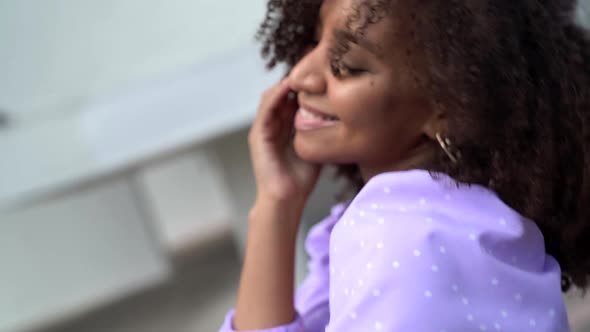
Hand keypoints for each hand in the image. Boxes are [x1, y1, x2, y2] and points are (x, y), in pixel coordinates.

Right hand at [248, 79, 321, 206]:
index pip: (292, 97)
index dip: (304, 85)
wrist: (287, 199)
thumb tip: (341, 116)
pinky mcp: (258, 135)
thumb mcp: (317, 147)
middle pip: (281, 92)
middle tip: (314, 69)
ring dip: (286, 84)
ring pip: (272, 96)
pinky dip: (277, 96)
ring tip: (303, 75)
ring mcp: (263, 129)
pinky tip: (289, 87)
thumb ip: (322, 131)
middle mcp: (272, 124)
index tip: (322, 74)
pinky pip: (266, 109)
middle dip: (297, 80)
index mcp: (284, 126)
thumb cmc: (302, 179)